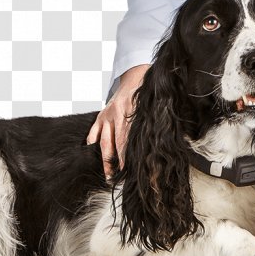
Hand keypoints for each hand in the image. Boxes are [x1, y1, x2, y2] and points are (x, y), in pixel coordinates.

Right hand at [87, 64, 149, 179]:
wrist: (134, 77)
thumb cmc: (144, 94)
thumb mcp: (151, 107)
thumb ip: (153, 123)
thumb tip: (162, 143)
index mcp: (132, 111)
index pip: (129, 138)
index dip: (129, 155)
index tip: (132, 170)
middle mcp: (117, 113)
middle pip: (117, 142)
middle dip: (118, 162)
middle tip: (119, 178)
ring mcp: (106, 115)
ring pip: (103, 141)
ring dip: (106, 159)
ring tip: (108, 175)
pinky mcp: (100, 116)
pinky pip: (93, 134)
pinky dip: (92, 146)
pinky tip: (93, 157)